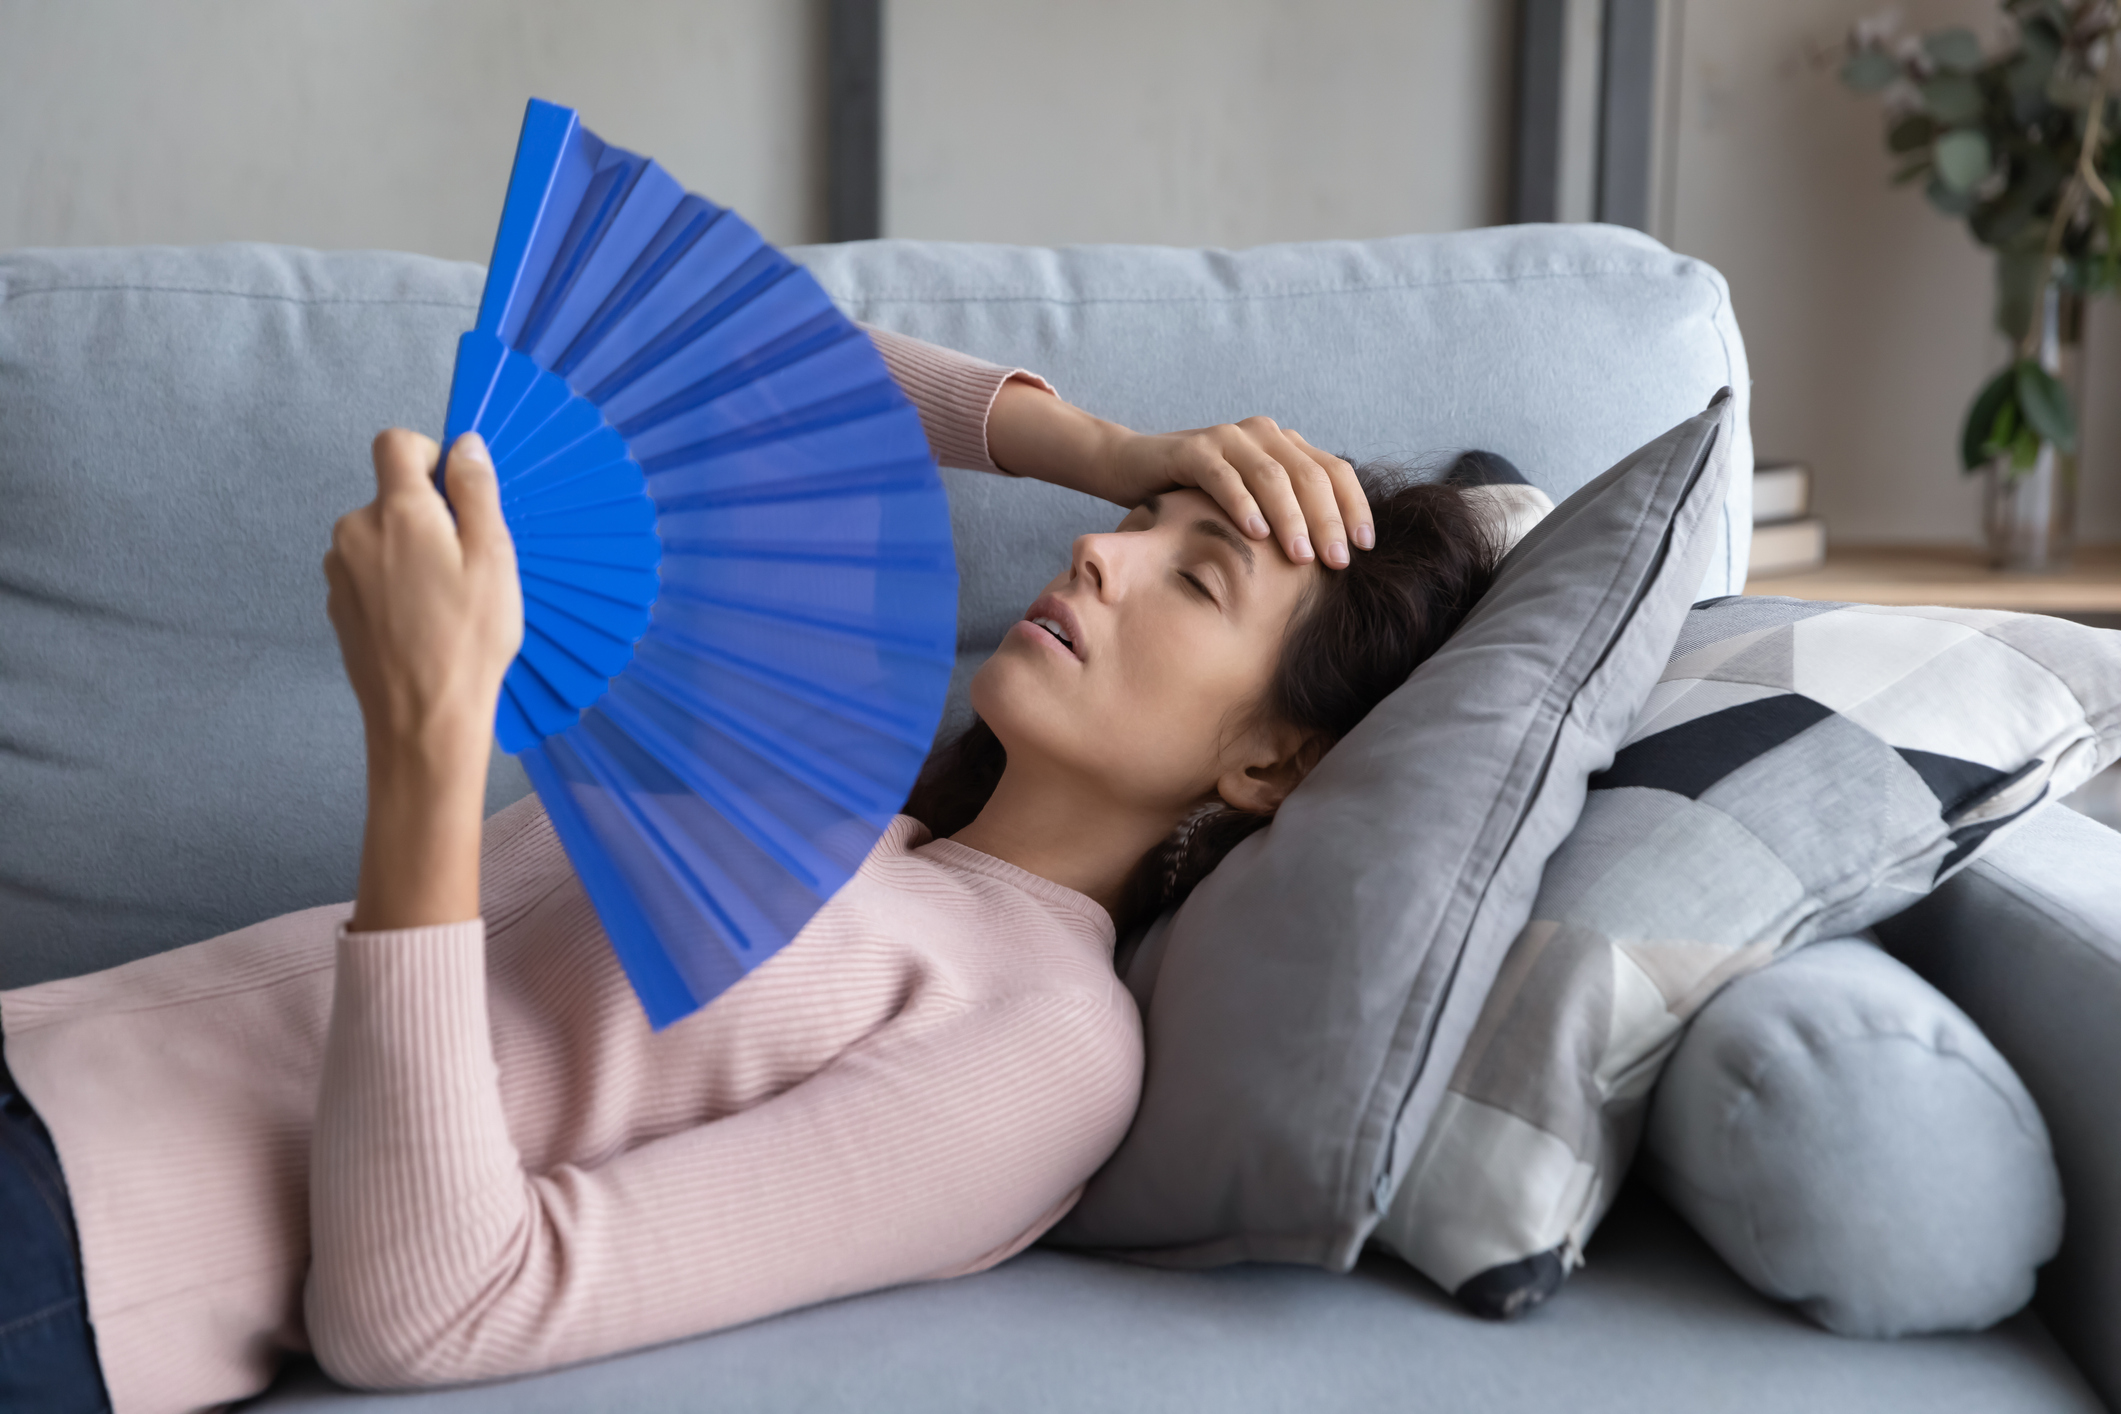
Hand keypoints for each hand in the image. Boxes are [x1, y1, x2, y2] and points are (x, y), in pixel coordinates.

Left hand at [325, 430, 521, 765]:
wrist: (424, 720)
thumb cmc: (467, 642)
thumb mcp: (494, 558)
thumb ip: (476, 491)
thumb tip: (465, 447)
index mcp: (398, 512)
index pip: (395, 443)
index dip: (429, 456)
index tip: (456, 492)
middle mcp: (355, 532)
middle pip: (390, 496)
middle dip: (428, 517)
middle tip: (466, 565)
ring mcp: (340, 572)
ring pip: (380, 536)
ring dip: (410, 553)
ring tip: (445, 601)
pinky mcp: (337, 606)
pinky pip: (368, 574)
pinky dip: (394, 585)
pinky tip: (421, 622)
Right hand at [1099, 418, 1369, 568]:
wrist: (1130, 467)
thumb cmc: (1194, 495)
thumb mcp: (1248, 504)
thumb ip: (1284, 515)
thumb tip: (1331, 557)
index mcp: (1284, 444)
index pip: (1335, 471)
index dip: (1353, 507)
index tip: (1364, 547)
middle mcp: (1262, 434)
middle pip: (1309, 475)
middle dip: (1327, 520)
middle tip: (1337, 561)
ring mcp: (1228, 438)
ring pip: (1272, 476)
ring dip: (1290, 518)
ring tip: (1300, 556)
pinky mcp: (1192, 449)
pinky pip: (1224, 476)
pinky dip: (1242, 505)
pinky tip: (1255, 533)